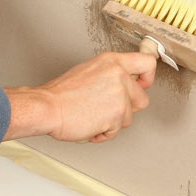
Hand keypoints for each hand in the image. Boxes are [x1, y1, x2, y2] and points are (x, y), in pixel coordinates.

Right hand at [2, 52, 155, 142]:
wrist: (47, 108)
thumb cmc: (61, 95)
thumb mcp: (90, 72)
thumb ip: (111, 76)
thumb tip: (125, 85)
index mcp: (112, 62)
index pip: (146, 63)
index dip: (147, 78)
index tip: (142, 84)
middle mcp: (119, 75)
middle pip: (143, 98)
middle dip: (128, 109)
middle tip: (108, 109)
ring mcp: (120, 94)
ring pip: (129, 117)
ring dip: (112, 122)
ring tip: (92, 116)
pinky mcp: (118, 113)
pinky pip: (117, 131)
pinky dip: (104, 133)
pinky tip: (90, 124)